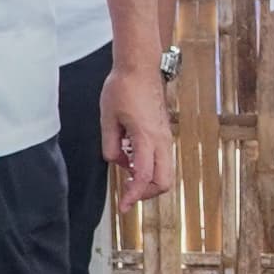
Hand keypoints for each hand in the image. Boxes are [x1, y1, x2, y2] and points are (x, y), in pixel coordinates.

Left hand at [102, 63, 175, 207]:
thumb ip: (110, 145)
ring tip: (127, 172)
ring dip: (148, 180)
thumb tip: (118, 162)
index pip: (144, 176)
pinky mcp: (164, 133)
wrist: (141, 66)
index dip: (133, 195)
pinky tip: (131, 158)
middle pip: (164, 182)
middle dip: (146, 193)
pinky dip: (149, 167)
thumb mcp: (107, 118)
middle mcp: (160, 140)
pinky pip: (162, 159)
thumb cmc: (123, 87)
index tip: (123, 207)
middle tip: (127, 193)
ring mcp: (165, 137)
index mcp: (145, 137)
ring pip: (166, 172)